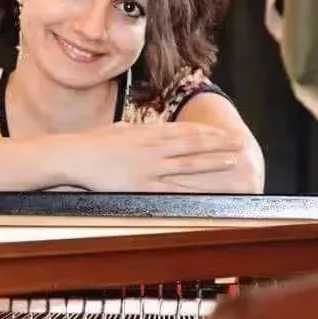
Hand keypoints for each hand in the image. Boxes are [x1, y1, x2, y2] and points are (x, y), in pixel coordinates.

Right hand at [69, 122, 243, 191]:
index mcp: (149, 132)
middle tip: (240, 143)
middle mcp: (154, 147)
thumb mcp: (120, 130)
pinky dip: (193, 187)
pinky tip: (208, 188)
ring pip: (189, 164)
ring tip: (233, 162)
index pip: (186, 131)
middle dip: (219, 144)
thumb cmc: (94, 143)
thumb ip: (138, 131)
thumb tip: (148, 130)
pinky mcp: (143, 185)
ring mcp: (150, 166)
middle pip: (194, 145)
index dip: (209, 133)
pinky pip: (173, 187)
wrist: (76, 155)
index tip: (225, 133)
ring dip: (213, 163)